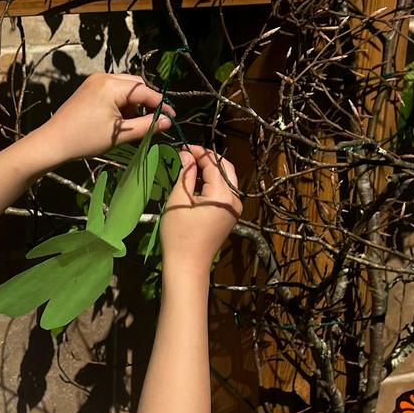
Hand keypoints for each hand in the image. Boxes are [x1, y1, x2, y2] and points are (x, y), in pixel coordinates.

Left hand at [37, 72, 174, 164]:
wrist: (54, 141)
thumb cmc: (86, 139)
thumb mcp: (120, 135)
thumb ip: (146, 126)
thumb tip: (167, 122)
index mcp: (112, 86)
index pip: (144, 91)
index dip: (160, 104)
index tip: (171, 117)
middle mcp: (104, 77)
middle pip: (136, 85)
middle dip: (147, 102)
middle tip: (152, 121)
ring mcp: (95, 80)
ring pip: (125, 87)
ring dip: (134, 102)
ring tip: (133, 123)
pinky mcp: (89, 87)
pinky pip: (113, 89)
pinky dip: (121, 102)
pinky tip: (120, 119)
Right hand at [160, 147, 241, 272]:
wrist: (187, 264)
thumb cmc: (179, 233)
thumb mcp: (178, 199)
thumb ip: (185, 174)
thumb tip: (186, 155)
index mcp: (223, 194)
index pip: (213, 164)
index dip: (198, 152)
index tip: (182, 147)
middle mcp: (234, 199)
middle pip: (225, 168)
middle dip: (207, 159)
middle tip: (187, 155)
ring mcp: (234, 208)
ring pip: (226, 180)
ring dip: (210, 171)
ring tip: (189, 168)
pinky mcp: (230, 215)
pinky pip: (224, 192)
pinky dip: (213, 184)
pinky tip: (196, 184)